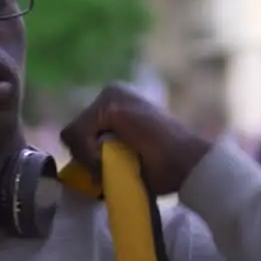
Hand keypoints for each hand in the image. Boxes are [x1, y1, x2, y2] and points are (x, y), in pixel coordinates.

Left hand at [60, 83, 212, 194]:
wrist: (188, 164)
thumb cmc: (162, 168)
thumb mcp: (121, 156)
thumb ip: (98, 153)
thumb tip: (73, 166)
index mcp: (114, 103)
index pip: (78, 132)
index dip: (87, 156)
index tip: (112, 165)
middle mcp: (110, 92)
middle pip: (73, 132)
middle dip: (87, 155)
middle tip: (117, 164)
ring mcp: (110, 94)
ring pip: (73, 134)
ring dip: (91, 158)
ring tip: (121, 160)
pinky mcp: (111, 103)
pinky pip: (78, 135)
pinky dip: (90, 154)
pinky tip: (117, 157)